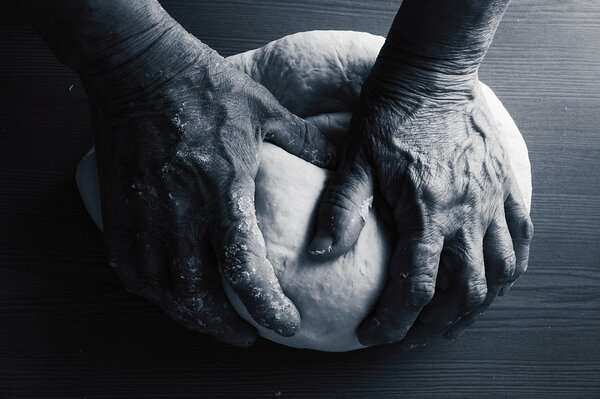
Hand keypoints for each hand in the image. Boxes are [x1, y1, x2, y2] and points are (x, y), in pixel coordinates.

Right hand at [83, 24, 333, 345]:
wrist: (137, 67)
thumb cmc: (200, 84)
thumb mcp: (264, 109)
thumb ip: (303, 139)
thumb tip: (335, 157)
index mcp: (221, 189)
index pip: (244, 270)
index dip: (267, 308)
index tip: (285, 324)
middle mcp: (179, 211)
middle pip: (197, 296)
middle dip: (224, 327)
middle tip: (246, 335)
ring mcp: (143, 214)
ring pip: (160, 290)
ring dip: (188, 315)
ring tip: (211, 320)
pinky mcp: (116, 209)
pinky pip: (128, 268)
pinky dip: (151, 290)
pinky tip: (168, 291)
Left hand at [309, 58, 532, 345]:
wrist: (430, 75)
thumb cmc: (388, 115)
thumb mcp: (355, 160)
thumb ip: (341, 208)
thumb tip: (320, 252)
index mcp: (426, 212)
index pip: (415, 288)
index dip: (393, 322)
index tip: (374, 335)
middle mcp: (466, 214)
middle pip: (464, 293)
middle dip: (435, 325)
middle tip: (410, 334)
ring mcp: (491, 202)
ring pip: (499, 274)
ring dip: (475, 306)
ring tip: (450, 320)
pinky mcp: (505, 187)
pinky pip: (521, 239)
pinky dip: (509, 269)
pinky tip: (492, 280)